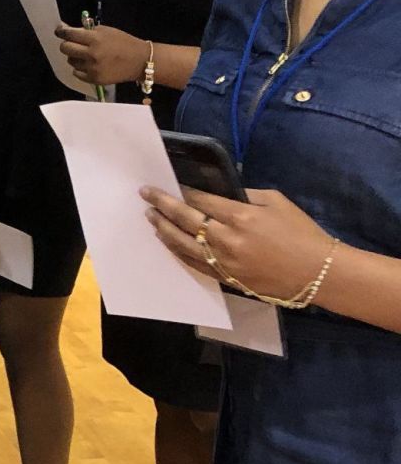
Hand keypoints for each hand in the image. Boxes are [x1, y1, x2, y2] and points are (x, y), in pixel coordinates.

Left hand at [56, 22, 148, 85]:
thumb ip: (86, 30)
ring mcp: (92, 68)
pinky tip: (90, 64)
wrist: (140, 61)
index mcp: (95, 39)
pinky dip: (80, 68)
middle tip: (73, 43)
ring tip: (87, 55)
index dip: (62, 32)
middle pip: (65, 48)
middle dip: (67, 44)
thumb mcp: (106, 30)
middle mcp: (92, 54)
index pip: (69, 34)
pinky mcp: (94, 79)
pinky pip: (76, 73)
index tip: (59, 31)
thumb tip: (65, 29)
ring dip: (75, 57)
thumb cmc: (123, 42)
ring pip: (70, 61)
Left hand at [143, 185, 334, 299]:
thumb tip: (219, 193)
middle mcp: (227, 239)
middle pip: (184, 220)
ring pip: (182, 244)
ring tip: (150, 217)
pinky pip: (193, 264)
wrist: (318, 273)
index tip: (166, 185)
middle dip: (161, 205)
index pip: (200, 201)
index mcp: (240, 217)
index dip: (181, 192)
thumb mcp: (276, 202)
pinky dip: (177, 252)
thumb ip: (244, 196)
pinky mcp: (226, 278)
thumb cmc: (301, 232)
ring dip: (163, 229)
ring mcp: (224, 262)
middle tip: (145, 195)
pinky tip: (167, 242)